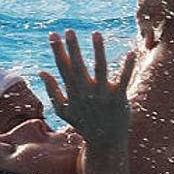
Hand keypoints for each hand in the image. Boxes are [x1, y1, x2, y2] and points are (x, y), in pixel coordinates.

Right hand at [39, 30, 136, 145]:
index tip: (53, 35)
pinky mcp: (119, 98)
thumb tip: (42, 72)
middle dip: (73, 48)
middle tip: (69, 31)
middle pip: (78, 66)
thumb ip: (52, 91)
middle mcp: (86, 92)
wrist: (105, 143)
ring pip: (100, 69)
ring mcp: (103, 95)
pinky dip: (127, 67)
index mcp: (73, 92)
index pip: (63, 68)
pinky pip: (124, 80)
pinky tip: (131, 53)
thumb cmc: (84, 125)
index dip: (58, 51)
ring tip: (96, 33)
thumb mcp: (63, 110)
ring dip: (98, 51)